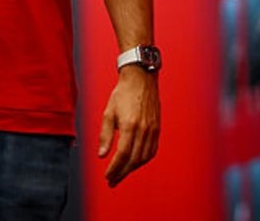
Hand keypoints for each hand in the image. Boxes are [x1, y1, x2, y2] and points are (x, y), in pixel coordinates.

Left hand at [97, 67, 159, 187]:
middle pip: (134, 159)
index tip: (108, 176)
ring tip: (121, 173)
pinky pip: (152, 150)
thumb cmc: (122, 94)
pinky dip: (143, 160)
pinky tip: (135, 163)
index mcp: (130, 125)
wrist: (140, 79)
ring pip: (144, 157)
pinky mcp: (157, 128)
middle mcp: (143, 129)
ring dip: (133, 169)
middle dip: (122, 173)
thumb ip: (105, 135)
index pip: (123, 154)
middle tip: (112, 180)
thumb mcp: (108, 112)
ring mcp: (152, 129)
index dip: (115, 168)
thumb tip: (102, 155)